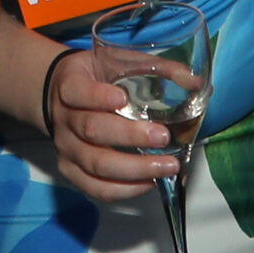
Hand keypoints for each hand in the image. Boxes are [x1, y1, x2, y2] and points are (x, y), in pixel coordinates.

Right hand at [42, 43, 183, 205]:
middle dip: (130, 136)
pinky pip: (96, 188)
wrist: (60, 96)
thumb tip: (194, 81)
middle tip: (163, 137)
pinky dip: (125, 190)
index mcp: (70, 85)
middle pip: (92, 131)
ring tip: (168, 166)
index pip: (76, 91)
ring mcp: (66, 149)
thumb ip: (155, 68)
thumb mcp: (118, 62)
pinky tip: (149, 183)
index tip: (123, 98)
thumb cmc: (98, 78)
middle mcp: (63, 119)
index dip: (97, 97)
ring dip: (135, 169)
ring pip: (96, 164)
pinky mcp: (71, 172)